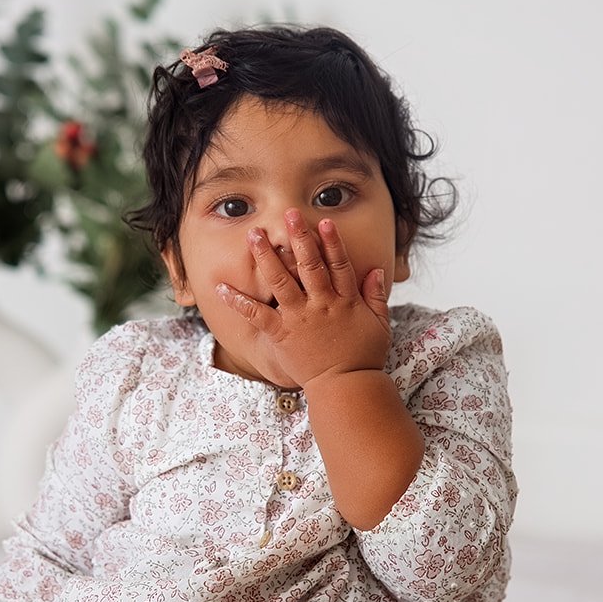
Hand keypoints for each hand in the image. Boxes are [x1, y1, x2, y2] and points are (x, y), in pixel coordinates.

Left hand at [217, 209, 391, 388]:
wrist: (346, 387)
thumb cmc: (363, 357)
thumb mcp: (379, 324)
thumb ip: (376, 296)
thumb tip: (376, 270)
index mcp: (345, 300)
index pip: (339, 264)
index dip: (331, 241)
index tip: (323, 221)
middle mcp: (321, 304)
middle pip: (309, 264)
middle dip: (298, 237)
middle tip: (288, 214)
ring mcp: (300, 318)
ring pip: (281, 281)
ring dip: (266, 256)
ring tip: (254, 235)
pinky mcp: (281, 334)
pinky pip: (257, 314)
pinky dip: (238, 301)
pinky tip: (223, 287)